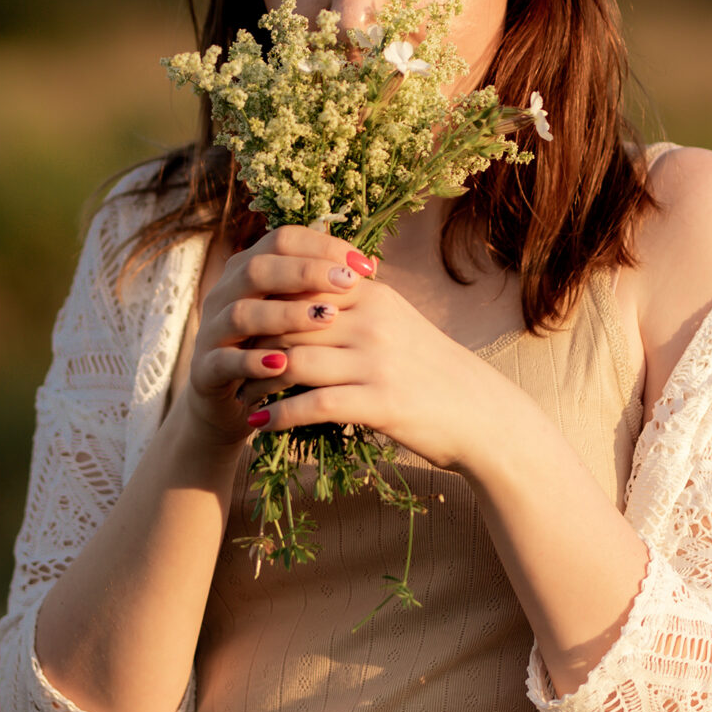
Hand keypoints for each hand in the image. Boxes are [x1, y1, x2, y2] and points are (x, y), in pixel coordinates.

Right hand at [181, 225, 377, 448]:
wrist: (238, 404)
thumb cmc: (279, 350)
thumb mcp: (300, 315)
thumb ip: (324, 289)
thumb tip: (370, 264)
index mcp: (248, 271)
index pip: (282, 240)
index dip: (323, 247)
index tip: (364, 266)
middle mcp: (225, 294)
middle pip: (257, 269)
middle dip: (305, 273)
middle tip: (349, 284)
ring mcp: (212, 331)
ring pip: (241, 313)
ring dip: (285, 314)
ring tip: (326, 319)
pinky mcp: (205, 369)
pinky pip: (224, 361)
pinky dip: (252, 362)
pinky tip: (283, 365)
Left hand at [228, 227, 513, 474]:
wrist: (481, 414)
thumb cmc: (432, 370)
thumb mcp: (398, 323)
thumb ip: (356, 305)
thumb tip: (307, 294)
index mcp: (375, 296)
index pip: (304, 286)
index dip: (266, 304)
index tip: (240, 323)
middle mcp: (373, 322)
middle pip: (290, 323)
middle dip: (253, 344)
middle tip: (230, 362)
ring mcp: (376, 362)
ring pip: (294, 363)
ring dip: (257, 382)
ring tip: (240, 395)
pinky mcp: (380, 402)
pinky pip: (314, 405)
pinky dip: (280, 416)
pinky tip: (261, 426)